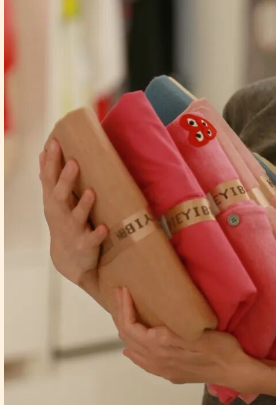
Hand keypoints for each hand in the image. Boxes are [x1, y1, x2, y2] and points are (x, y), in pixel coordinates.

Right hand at [39, 139, 108, 286]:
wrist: (69, 261)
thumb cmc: (64, 223)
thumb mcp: (54, 201)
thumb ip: (50, 178)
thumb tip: (42, 152)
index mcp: (54, 202)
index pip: (49, 179)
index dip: (51, 162)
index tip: (54, 143)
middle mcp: (60, 214)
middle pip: (60, 195)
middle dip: (66, 179)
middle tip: (73, 162)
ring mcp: (72, 230)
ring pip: (76, 216)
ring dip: (83, 205)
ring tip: (92, 192)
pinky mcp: (85, 245)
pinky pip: (91, 240)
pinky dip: (97, 234)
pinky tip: (104, 228)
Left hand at [113, 286, 267, 392]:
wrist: (233, 370)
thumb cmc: (220, 347)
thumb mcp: (197, 334)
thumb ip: (171, 336)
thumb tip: (149, 333)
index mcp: (161, 348)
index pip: (131, 327)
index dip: (124, 308)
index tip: (123, 290)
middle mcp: (157, 360)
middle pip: (128, 338)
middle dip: (121, 315)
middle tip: (119, 296)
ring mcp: (162, 369)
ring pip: (133, 350)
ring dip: (125, 333)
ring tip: (124, 315)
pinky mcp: (169, 374)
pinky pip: (142, 363)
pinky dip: (133, 352)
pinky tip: (132, 350)